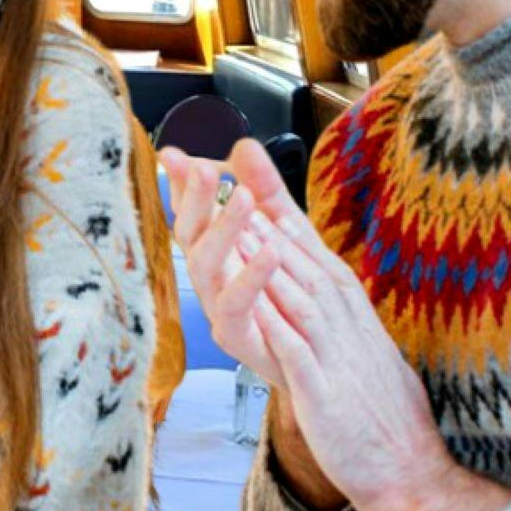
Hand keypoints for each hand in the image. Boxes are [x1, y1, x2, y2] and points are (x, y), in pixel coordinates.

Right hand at [161, 141, 289, 387]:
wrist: (333, 366)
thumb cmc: (304, 300)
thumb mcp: (291, 233)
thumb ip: (267, 190)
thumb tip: (242, 144)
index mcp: (221, 253)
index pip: (194, 213)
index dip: (184, 185)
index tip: (176, 156)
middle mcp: (212, 279)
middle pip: (190, 235)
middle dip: (195, 201)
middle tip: (208, 170)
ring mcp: (220, 308)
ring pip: (205, 267)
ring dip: (222, 231)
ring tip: (244, 200)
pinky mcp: (239, 338)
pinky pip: (233, 306)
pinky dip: (249, 276)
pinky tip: (270, 249)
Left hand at [246, 202, 454, 510]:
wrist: (405, 467)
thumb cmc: (371, 404)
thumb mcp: (349, 341)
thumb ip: (320, 301)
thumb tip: (297, 270)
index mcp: (347, 308)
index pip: (309, 249)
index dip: (274, 210)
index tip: (242, 174)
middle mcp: (344, 322)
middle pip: (299, 260)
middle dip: (259, 220)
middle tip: (219, 182)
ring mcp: (336, 355)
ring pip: (297, 297)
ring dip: (266, 261)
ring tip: (231, 225)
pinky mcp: (325, 393)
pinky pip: (297, 352)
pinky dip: (276, 325)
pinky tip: (249, 302)